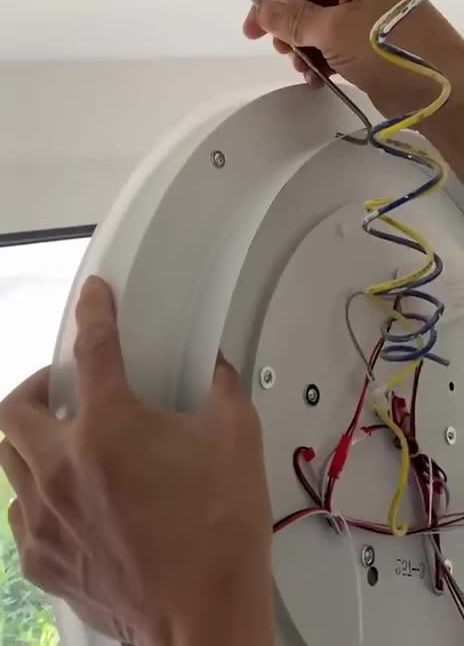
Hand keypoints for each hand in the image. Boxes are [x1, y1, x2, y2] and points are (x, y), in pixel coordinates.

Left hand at [0, 276, 273, 645]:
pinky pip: (19, 515)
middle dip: (36, 385)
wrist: (204, 618)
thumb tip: (214, 371)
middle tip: (63, 386)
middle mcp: (65, 468)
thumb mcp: (237, 438)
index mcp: (109, 429)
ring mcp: (49, 517)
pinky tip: (65, 497)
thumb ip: (221, 388)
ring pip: (7, 460)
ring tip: (62, 438)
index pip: (93, 347)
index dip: (94, 312)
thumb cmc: (217, 538)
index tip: (93, 300)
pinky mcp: (47, 559)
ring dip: (30, 439)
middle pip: (15, 406)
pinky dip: (35, 495)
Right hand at [243, 0, 463, 118]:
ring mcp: (368, 13)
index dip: (270, 2)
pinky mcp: (371, 42)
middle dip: (291, 29)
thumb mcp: (334, 30)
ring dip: (305, 49)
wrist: (438, 89)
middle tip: (285, 54)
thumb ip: (294, 19)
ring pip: (319, 27)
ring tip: (305, 70)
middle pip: (308, 2)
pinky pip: (334, 44)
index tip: (249, 32)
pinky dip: (322, 60)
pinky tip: (318, 79)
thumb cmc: (387, 50)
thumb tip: (262, 11)